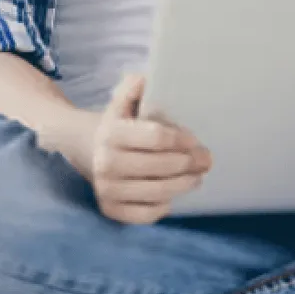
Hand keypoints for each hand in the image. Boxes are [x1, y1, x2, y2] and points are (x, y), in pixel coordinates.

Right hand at [89, 72, 212, 224]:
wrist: (88, 149)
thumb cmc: (120, 124)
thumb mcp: (123, 102)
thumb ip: (132, 88)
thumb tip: (142, 78)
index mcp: (111, 133)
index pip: (156, 137)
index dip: (181, 139)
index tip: (195, 139)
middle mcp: (105, 163)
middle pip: (161, 167)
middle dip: (189, 163)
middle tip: (206, 160)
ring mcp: (106, 189)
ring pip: (157, 192)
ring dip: (183, 184)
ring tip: (197, 176)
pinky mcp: (110, 210)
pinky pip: (145, 214)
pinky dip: (163, 206)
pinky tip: (172, 195)